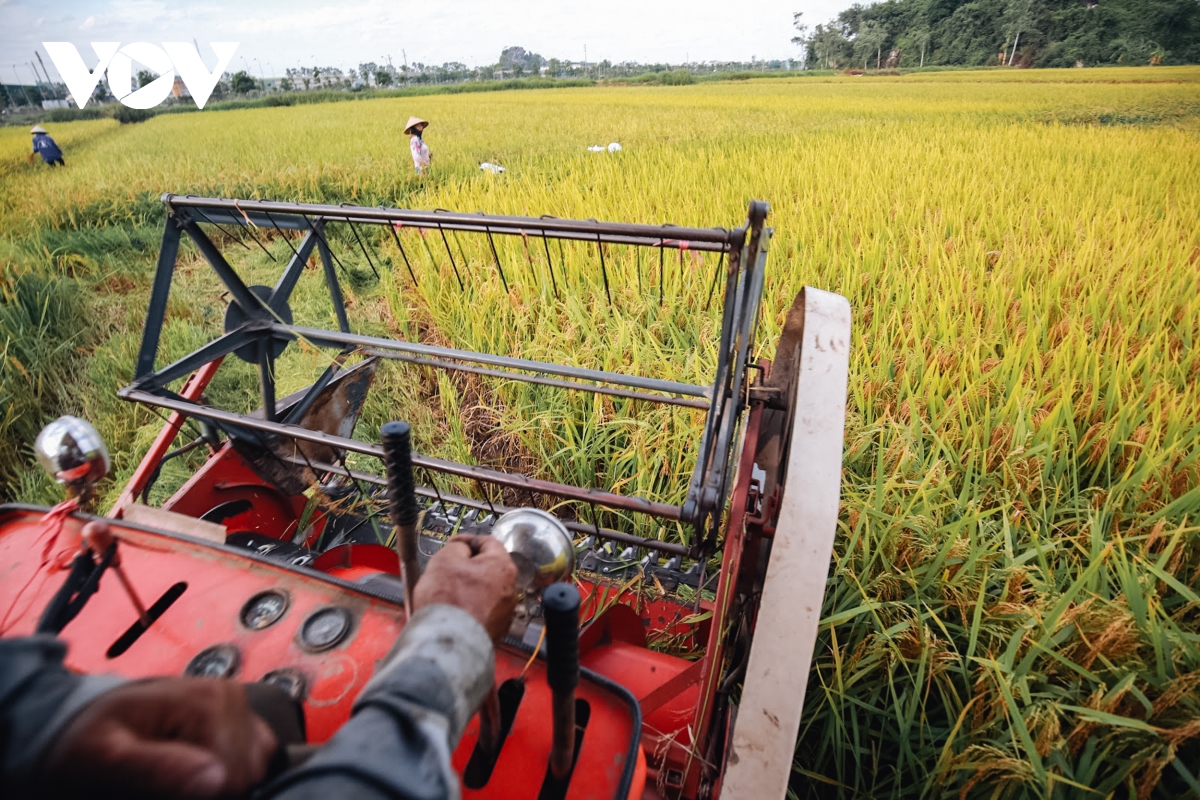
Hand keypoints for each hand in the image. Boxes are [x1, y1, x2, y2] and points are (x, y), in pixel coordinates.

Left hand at [39, 678, 276, 798]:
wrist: (85, 724)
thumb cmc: (89, 743)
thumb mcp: (103, 759)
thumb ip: (155, 769)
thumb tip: (217, 780)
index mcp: (205, 701)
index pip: (232, 778)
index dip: (197, 796)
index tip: (158, 792)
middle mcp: (230, 696)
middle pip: (246, 775)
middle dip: (208, 790)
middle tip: (162, 784)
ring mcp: (239, 707)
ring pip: (254, 772)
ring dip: (218, 784)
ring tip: (176, 774)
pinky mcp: (242, 720)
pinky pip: (257, 761)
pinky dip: (230, 774)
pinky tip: (198, 770)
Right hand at [414, 534, 516, 641]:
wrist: (448, 643)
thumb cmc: (448, 603)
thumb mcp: (444, 559)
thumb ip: (457, 547)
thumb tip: (462, 549)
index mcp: (502, 567)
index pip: (488, 542)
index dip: (467, 540)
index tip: (455, 543)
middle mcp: (510, 589)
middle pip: (488, 569)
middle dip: (468, 567)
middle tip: (448, 568)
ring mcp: (505, 613)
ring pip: (485, 592)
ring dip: (468, 589)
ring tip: (447, 593)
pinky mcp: (496, 631)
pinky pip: (482, 612)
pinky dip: (469, 609)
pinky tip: (454, 612)